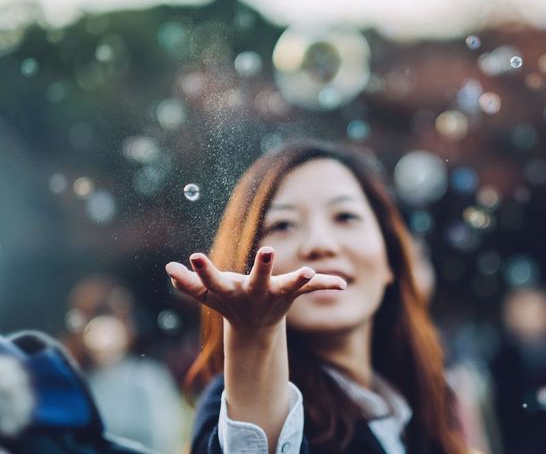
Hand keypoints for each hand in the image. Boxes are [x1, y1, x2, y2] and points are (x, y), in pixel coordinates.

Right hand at [165, 247, 346, 330]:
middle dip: (262, 268)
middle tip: (267, 250)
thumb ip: (190, 284)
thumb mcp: (209, 295)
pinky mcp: (292, 293)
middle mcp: (255, 294)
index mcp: (232, 293)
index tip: (194, 257)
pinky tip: (343, 283)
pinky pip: (312, 289)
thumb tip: (168, 269)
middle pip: (258, 281)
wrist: (254, 329)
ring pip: (288, 287)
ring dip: (299, 280)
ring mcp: (275, 294)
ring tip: (309, 273)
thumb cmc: (230, 302)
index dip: (203, 271)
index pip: (213, 282)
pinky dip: (327, 284)